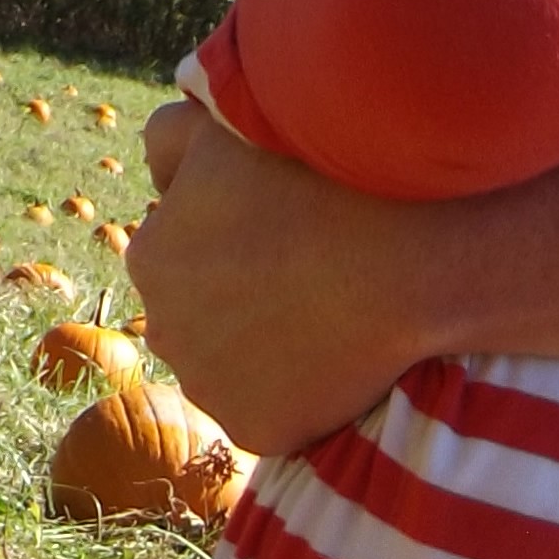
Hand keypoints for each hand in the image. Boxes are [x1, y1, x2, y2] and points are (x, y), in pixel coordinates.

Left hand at [132, 102, 439, 452]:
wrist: (409, 260)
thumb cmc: (323, 178)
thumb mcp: (227, 125)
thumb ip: (171, 137)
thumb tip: (156, 177)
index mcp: (150, 257)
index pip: (179, 253)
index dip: (230, 238)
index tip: (281, 227)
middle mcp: (162, 331)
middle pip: (199, 316)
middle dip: (237, 298)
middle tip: (306, 271)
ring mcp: (209, 390)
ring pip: (229, 369)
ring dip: (262, 349)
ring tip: (324, 316)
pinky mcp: (256, 433)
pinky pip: (270, 413)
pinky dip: (296, 396)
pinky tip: (334, 362)